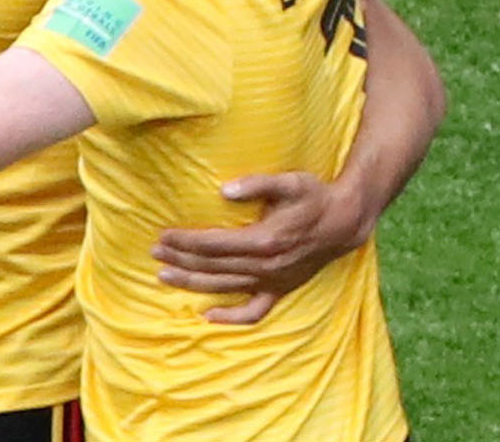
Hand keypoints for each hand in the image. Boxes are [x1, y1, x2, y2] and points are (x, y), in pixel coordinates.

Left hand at [151, 172, 366, 324]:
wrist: (346, 222)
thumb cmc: (314, 197)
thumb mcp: (290, 182)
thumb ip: (257, 183)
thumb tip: (224, 190)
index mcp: (264, 240)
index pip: (213, 244)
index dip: (185, 241)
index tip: (162, 236)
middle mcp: (266, 265)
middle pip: (213, 266)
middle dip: (180, 260)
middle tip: (154, 253)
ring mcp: (274, 281)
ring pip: (225, 287)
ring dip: (193, 283)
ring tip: (165, 276)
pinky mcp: (281, 289)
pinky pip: (255, 311)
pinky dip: (231, 318)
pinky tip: (208, 316)